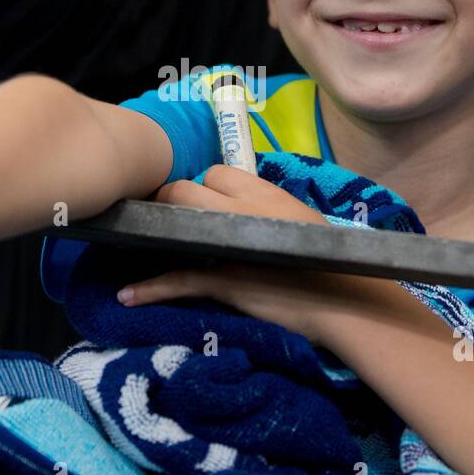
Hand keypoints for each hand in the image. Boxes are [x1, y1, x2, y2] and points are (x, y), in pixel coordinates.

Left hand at [119, 165, 347, 339]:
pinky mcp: (225, 280)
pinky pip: (178, 281)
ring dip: (153, 236)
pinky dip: (150, 290)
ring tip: (139, 243)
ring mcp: (232, 245)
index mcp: (266, 194)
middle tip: (171, 226)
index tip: (200, 206)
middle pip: (185, 189)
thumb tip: (248, 208)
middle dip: (171, 203)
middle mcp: (245, 210)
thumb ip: (272, 212)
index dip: (203, 188)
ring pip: (175, 226)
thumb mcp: (303, 225)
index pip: (216, 171)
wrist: (346, 303)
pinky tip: (127, 297)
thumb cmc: (331, 265)